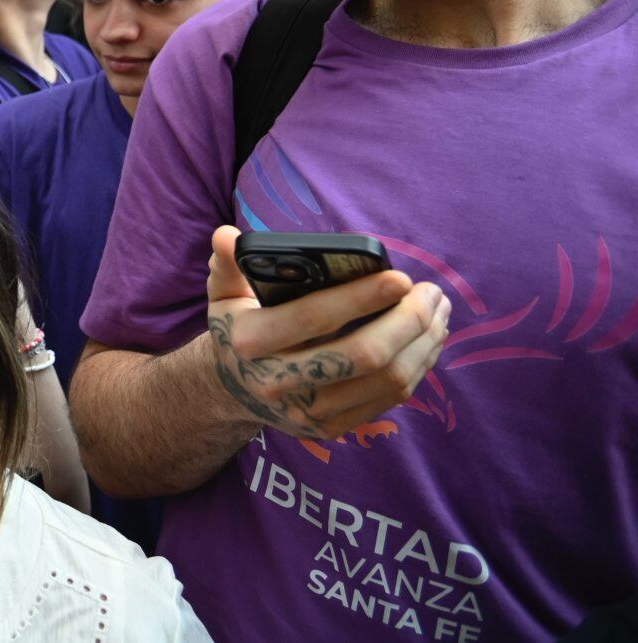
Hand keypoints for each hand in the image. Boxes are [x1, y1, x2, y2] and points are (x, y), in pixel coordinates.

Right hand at [204, 226, 450, 442]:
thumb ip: (228, 264)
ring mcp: (308, 412)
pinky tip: (427, 339)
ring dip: (423, 343)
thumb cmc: (238, 327)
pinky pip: (390, 399)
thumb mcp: (223, 294)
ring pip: (386, 380)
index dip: (360, 298)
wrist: (232, 388)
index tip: (401, 278)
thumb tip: (226, 234)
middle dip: (407, 321)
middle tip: (431, 292)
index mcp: (249, 342)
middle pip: (363, 355)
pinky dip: (418, 366)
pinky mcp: (332, 428)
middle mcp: (278, 383)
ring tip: (438, 310)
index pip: (313, 318)